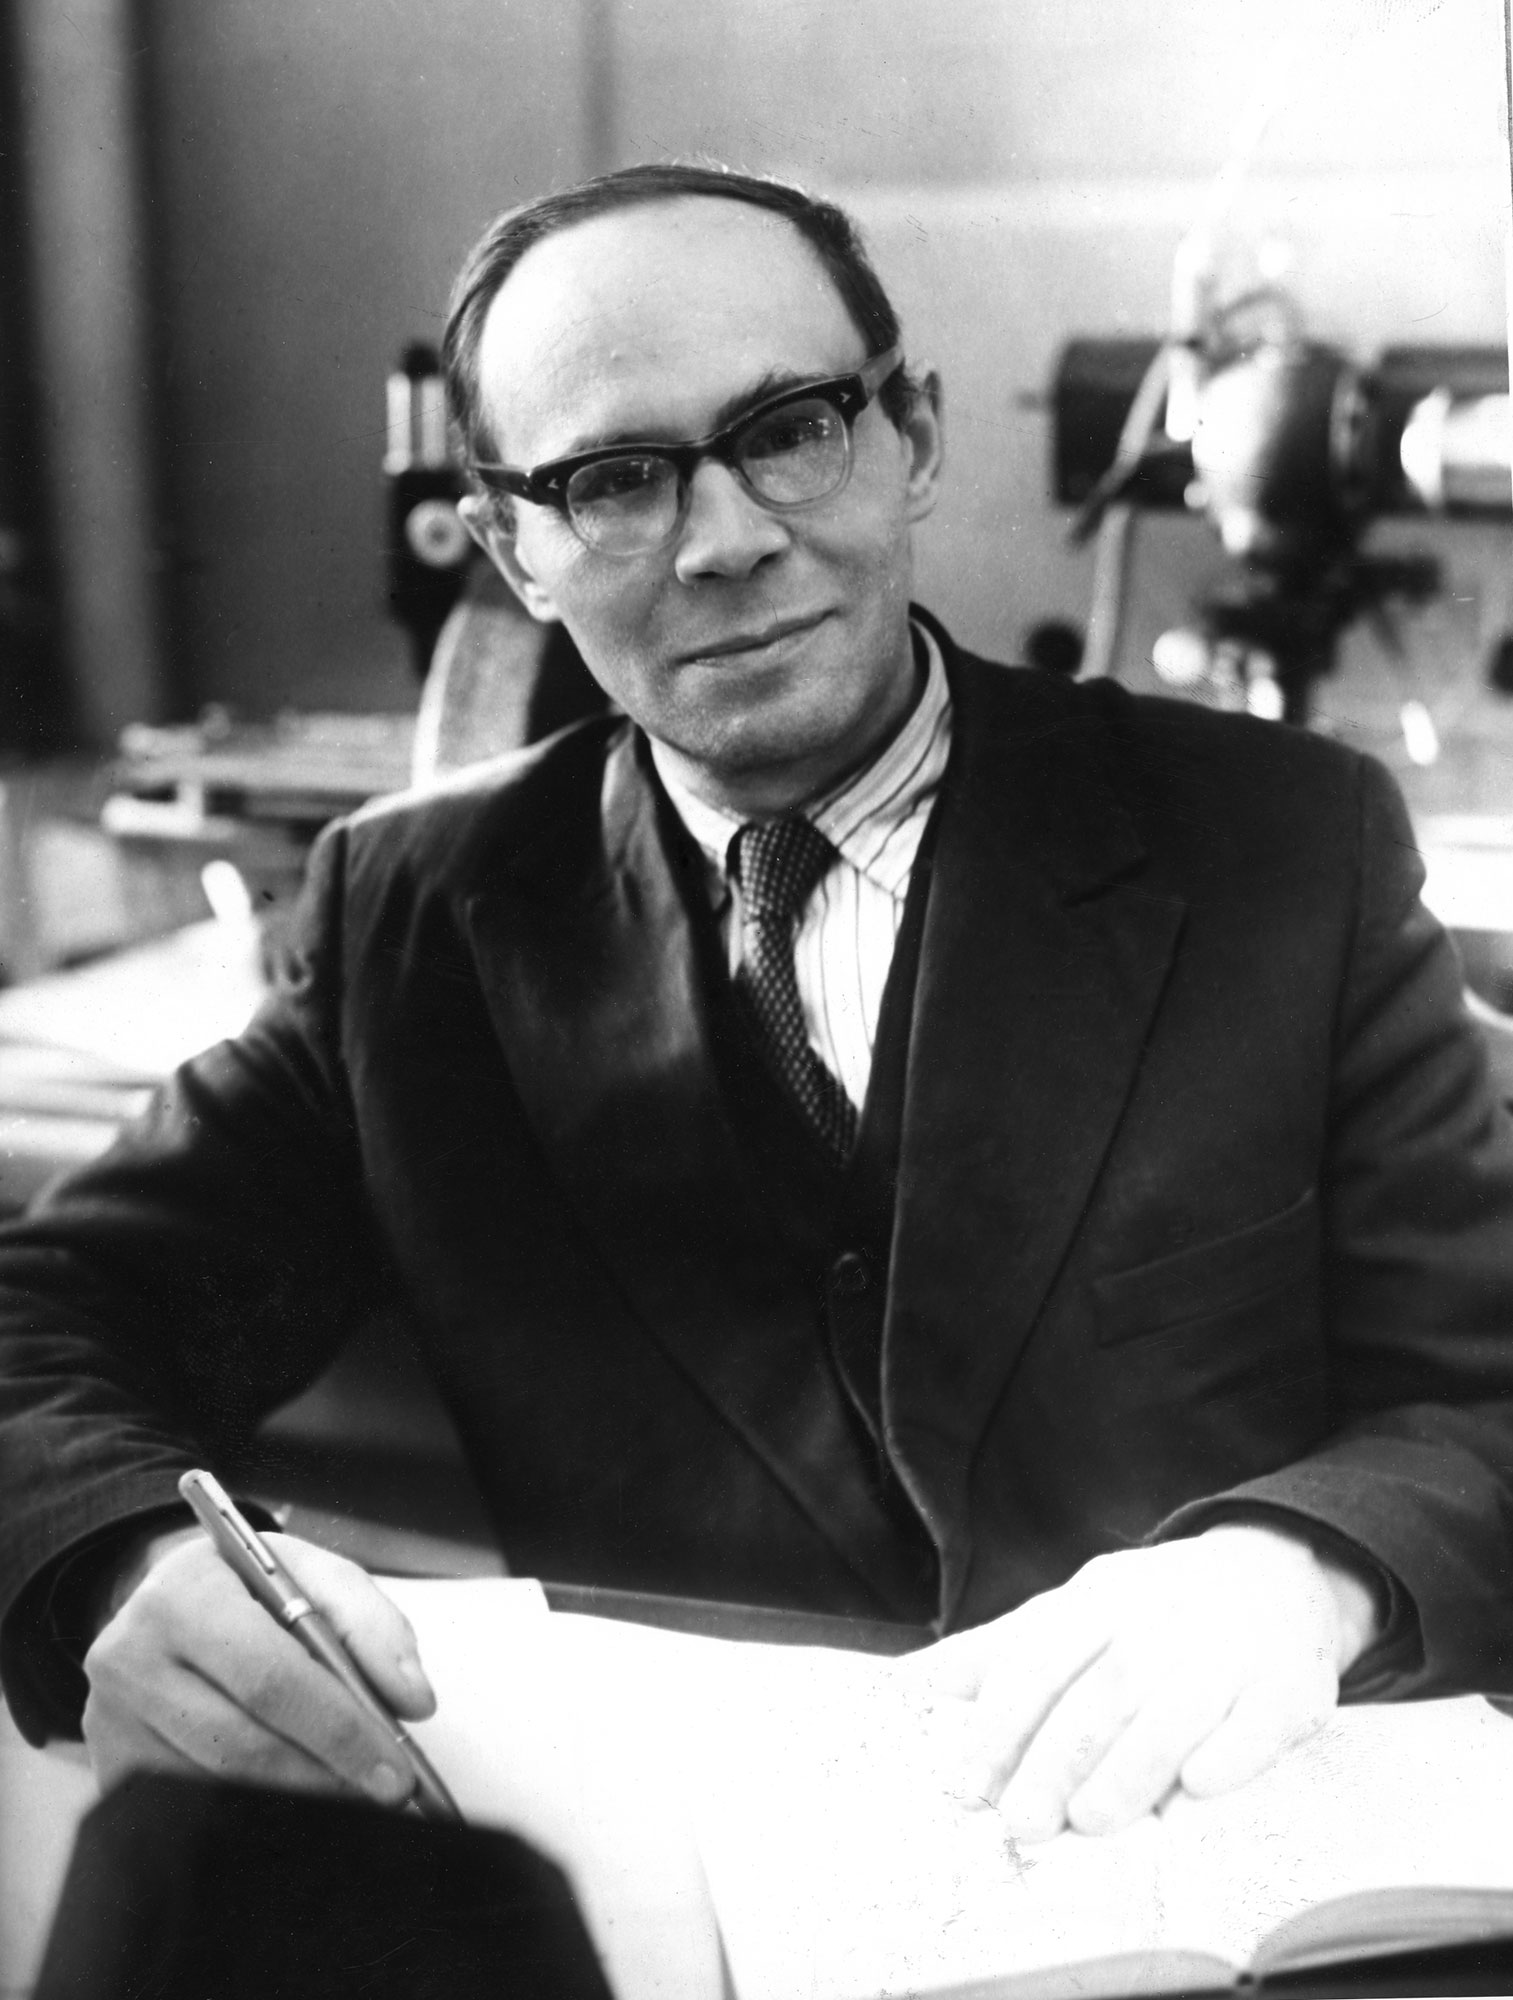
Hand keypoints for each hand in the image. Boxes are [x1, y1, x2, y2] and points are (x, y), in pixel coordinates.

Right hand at [82, 1527, 434, 1804]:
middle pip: (243, 1745)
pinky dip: (255, 1806)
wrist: (170, 1599)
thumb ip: (371, 1625)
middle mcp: (131, 1656)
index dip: (339, 1730)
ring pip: (219, 1785)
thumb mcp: (311, 1575)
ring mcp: (111, 1719)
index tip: (395, 1768)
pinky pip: (192, 1804)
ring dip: (296, 1795)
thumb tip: (412, 1698)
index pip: (270, 1679)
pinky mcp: (110, 1764)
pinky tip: (296, 1794)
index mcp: (184, 1594)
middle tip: (385, 1791)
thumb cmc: (246, 1588)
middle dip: (326, 1774)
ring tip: (350, 1789)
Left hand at [909, 1525, 1380, 1839]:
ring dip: (1131, 1769)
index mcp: (1102, 1598)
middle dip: (1057, 1758)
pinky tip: (1195, 1790)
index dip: (1003, 1722)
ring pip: (1174, 1710)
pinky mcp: (1288, 1685)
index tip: (970, 1782)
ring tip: (1091, 1821)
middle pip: (1102, 1690)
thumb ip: (999, 1653)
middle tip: (1023, 1822)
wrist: (1275, 1575)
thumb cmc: (1154, 1611)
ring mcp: (1229, 1650)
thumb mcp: (1075, 1612)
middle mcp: (1163, 1618)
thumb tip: (909, 1686)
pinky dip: (1227, 1756)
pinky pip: (1256, 1722)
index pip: (1041, 1659)